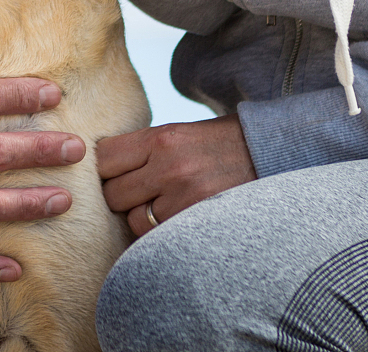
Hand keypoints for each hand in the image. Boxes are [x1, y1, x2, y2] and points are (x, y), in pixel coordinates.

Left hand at [96, 116, 255, 237]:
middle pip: (112, 193)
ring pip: (132, 220)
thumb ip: (141, 149)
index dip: (102, 169)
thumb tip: (99, 168)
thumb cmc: (215, 143)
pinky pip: (158, 235)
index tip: (109, 173)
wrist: (268, 153)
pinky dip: (157, 232)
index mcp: (161, 138)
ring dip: (138, 217)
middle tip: (132, 192)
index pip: (104, 158)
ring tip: (156, 206)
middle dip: (117, 195)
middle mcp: (170, 166)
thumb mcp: (177, 133)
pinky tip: (170, 219)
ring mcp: (185, 197)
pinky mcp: (198, 220)